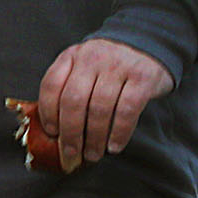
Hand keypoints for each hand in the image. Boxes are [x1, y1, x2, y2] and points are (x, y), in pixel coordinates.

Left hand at [33, 38, 174, 172]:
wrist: (149, 42)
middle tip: (72, 153)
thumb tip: (56, 131)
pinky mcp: (142, 78)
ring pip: (99, 108)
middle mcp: (93, 58)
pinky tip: (114, 146)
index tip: (52, 133)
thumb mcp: (84, 66)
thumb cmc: (110, 65)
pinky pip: (126, 111)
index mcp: (73, 55)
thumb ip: (69, 86)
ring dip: (94, 138)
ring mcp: (118, 66)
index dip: (48, 113)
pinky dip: (118, 133)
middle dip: (70, 133)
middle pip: (74, 100)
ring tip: (93, 154)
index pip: (52, 84)